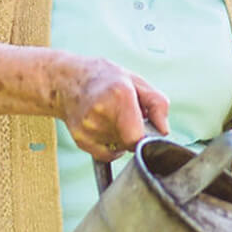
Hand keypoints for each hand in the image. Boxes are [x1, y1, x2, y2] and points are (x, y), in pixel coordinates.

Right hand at [51, 52, 169, 160]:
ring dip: (121, 138)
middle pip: (129, 143)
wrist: (67, 80)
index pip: (138, 137)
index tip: (145, 129)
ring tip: (112, 117)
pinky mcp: (80, 139)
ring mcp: (88, 128)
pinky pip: (105, 154)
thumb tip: (164, 130)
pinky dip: (109, 144)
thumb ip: (158, 103)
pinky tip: (103, 126)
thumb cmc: (103, 78)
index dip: (146, 136)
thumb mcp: (136, 81)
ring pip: (118, 148)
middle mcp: (101, 113)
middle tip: (127, 117)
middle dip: (133, 133)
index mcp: (119, 95)